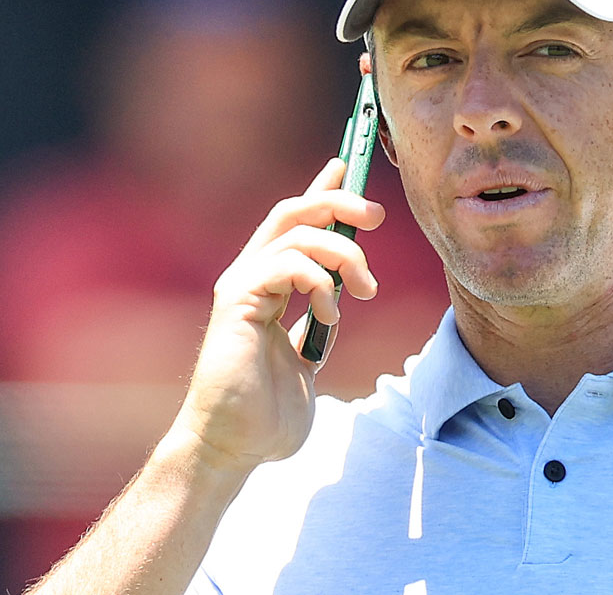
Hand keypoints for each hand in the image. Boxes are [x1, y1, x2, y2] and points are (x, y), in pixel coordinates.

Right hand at [170, 158, 383, 468]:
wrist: (236, 448)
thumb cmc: (267, 412)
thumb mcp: (307, 355)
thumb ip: (317, 322)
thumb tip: (339, 294)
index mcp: (265, 285)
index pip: (292, 223)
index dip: (319, 190)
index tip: (345, 164)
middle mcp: (249, 276)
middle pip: (294, 211)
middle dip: (339, 202)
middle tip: (377, 216)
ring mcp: (241, 286)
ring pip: (298, 232)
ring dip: (344, 254)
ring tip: (363, 291)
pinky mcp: (238, 300)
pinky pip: (287, 263)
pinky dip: (320, 280)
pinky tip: (331, 312)